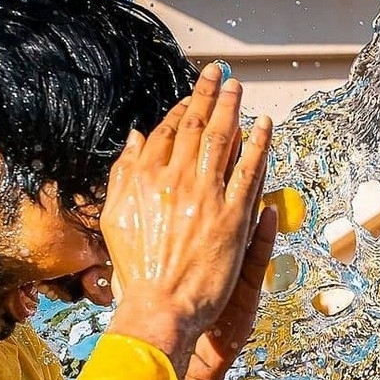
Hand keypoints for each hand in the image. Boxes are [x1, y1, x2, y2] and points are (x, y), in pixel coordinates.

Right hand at [100, 63, 275, 379]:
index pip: (165, 133)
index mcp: (144, 180)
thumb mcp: (116, 218)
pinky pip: (249, 170)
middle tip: (218, 73)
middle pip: (195, 127)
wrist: (159, 306)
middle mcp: (175, 180)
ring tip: (238, 88)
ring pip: (222, 140)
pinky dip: (258, 145)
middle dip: (207, 95)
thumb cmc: (136, 269)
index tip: (191, 96)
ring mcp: (206, 196)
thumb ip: (124, 174)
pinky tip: (264, 126)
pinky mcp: (233, 215)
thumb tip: (136, 138)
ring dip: (232, 109)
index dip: (180, 110)